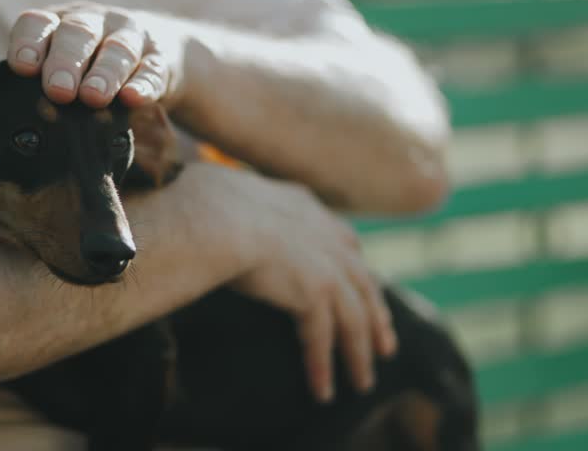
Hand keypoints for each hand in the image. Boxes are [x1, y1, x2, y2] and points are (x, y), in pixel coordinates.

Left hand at [6, 2, 177, 107]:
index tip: (23, 68)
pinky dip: (143, 84)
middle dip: (67, 62)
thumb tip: (27, 125)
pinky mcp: (159, 58)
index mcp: (60, 24)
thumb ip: (48, 89)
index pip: (39, 24)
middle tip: (59, 90)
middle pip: (79, 33)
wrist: (155, 56)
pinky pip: (152, 69)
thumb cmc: (93, 71)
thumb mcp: (66, 73)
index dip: (29, 43)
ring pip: (117, 49)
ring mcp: (129, 37)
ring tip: (94, 97)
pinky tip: (133, 98)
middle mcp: (94, 23)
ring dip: (105, 73)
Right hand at [230, 174, 397, 401]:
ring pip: (353, 319)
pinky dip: (323, 366)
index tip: (365, 290)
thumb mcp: (228, 197)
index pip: (345, 242)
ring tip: (362, 382)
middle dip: (376, 317)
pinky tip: (322, 391)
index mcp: (305, 208)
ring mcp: (324, 264)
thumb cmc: (202, 203)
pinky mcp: (314, 293)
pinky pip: (322, 339)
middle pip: (362, 284)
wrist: (211, 214)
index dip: (356, 269)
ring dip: (358, 354)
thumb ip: (238, 208)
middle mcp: (324, 235)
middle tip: (385, 346)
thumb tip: (215, 207)